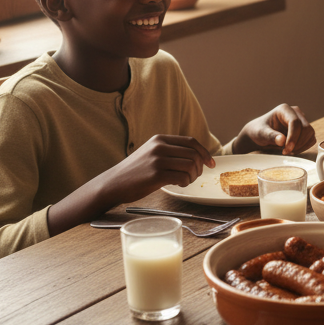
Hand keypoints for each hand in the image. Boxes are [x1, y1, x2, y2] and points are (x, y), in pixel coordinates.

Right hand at [101, 134, 215, 202]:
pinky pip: (182, 177)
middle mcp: (159, 146)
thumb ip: (170, 151)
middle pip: (194, 154)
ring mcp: (157, 160)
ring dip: (193, 176)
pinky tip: (178, 185)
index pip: (191, 141)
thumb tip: (197, 156)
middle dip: (199, 167)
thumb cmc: (135, 172)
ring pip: (190, 165)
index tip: (211, 163)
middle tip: (194, 177)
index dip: (205, 152)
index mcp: (160, 139)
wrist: (112, 184)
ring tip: (186, 181)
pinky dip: (186, 182)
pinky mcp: (155, 174)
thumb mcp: (151, 153)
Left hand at [236, 104, 315, 154]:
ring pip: (310, 133)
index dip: (293, 137)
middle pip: (306, 128)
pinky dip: (304, 147)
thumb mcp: (260, 133)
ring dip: (301, 146)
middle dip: (297, 143)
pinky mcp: (305, 129)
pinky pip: (311, 139)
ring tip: (287, 151)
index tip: (286, 150)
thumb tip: (282, 140)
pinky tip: (292, 150)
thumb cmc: (258, 131)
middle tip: (285, 152)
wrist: (260, 134)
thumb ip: (270, 136)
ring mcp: (302, 120)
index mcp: (284, 109)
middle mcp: (296, 112)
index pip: (295, 122)